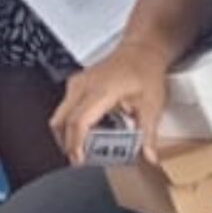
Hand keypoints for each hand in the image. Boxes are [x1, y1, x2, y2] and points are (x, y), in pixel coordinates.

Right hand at [50, 50, 170, 161]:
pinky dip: (70, 125)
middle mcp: (83, 86)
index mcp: (101, 90)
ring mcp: (76, 84)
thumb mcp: (152, 106)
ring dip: (67, 135)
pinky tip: (87, 133)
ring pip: (59, 116)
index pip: (78, 122)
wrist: (141, 51)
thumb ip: (148, 135)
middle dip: (68, 144)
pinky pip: (64, 109)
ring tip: (84, 149)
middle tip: (81, 160)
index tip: (79, 160)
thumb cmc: (145, 72)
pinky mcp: (75, 85)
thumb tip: (149, 157)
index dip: (75, 144)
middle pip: (62, 121)